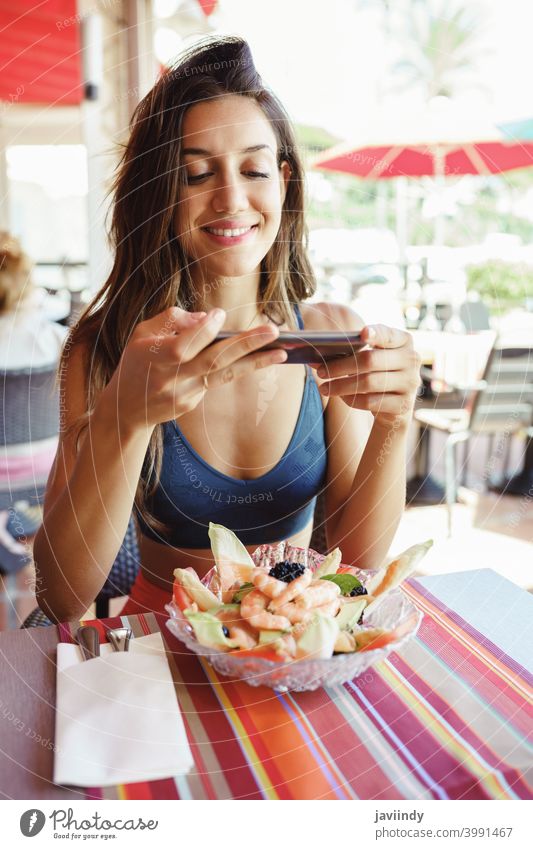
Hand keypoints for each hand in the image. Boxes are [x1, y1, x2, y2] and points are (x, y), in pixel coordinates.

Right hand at [103, 306, 286, 431]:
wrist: (126, 408)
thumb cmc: (136, 361)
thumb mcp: (142, 334)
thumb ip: (171, 319)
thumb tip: (206, 318)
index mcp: (157, 358)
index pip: (186, 344)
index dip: (204, 330)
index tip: (220, 315)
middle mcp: (173, 379)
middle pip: (214, 360)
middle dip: (246, 345)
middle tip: (273, 332)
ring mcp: (184, 395)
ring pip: (223, 375)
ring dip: (255, 363)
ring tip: (282, 352)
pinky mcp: (192, 404)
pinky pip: (215, 381)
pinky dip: (235, 368)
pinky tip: (259, 357)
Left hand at [316, 324, 420, 428]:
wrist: (394, 407)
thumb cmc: (376, 374)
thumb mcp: (370, 359)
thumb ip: (350, 353)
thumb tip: (315, 357)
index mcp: (404, 341)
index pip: (389, 335)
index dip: (376, 333)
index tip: (362, 333)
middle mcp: (411, 360)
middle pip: (370, 360)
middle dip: (340, 366)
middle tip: (320, 371)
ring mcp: (410, 383)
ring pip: (368, 383)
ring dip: (341, 385)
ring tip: (324, 388)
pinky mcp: (403, 405)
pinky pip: (371, 401)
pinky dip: (352, 399)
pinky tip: (342, 397)